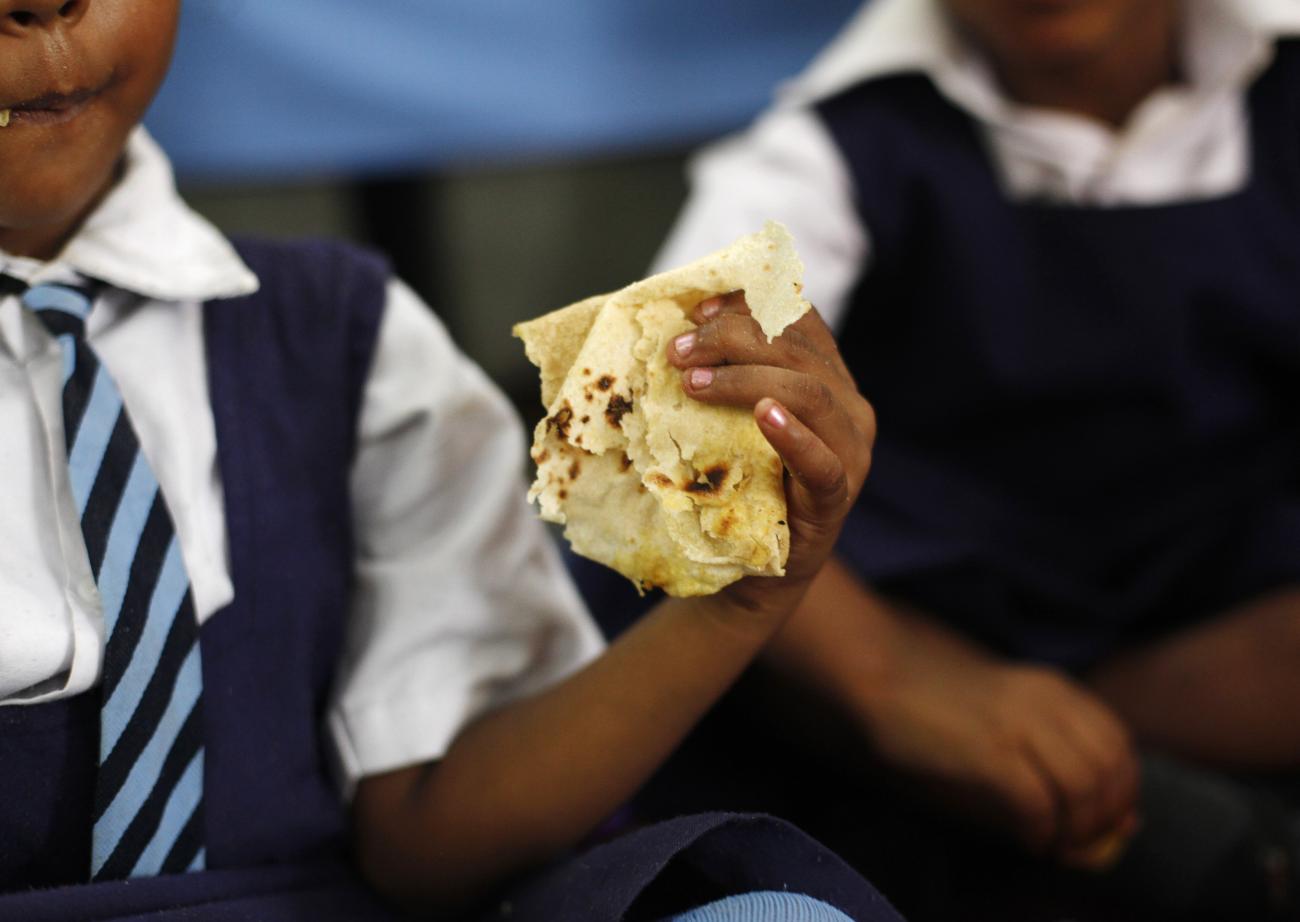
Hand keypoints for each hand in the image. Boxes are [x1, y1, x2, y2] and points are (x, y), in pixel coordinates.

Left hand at [667, 291, 875, 608]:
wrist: (758, 569)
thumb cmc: (744, 483)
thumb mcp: (735, 419)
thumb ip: (729, 374)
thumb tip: (681, 329)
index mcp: (829, 377)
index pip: (798, 320)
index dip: (748, 305)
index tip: (696, 313)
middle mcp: (849, 406)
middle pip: (797, 351)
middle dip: (732, 339)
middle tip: (678, 353)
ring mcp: (851, 451)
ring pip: (809, 393)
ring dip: (746, 379)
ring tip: (694, 383)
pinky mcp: (838, 497)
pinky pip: (822, 462)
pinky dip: (793, 435)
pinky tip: (764, 416)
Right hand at [867, 633, 1140, 864]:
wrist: (882, 674)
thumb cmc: (938, 699)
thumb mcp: (1006, 708)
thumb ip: (1052, 743)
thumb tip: (1110, 805)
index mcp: (1053, 688)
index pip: (1119, 743)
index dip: (1121, 790)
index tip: (1104, 819)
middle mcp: (1045, 702)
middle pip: (1111, 769)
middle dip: (1105, 816)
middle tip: (1080, 840)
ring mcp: (1017, 724)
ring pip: (1083, 788)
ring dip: (1076, 829)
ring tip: (1054, 843)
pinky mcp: (989, 751)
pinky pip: (1037, 802)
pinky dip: (1041, 831)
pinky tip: (1027, 839)